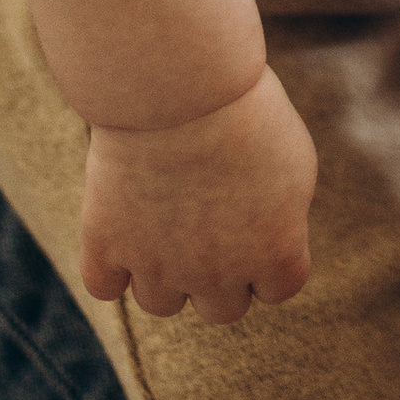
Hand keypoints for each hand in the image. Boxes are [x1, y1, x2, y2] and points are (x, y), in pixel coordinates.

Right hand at [80, 62, 317, 320]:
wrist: (182, 89)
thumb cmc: (246, 112)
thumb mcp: (294, 162)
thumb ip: (282, 216)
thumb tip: (263, 238)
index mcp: (276, 254)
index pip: (278, 289)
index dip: (267, 254)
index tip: (255, 215)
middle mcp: (219, 275)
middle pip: (222, 310)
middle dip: (218, 274)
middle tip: (208, 222)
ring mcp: (159, 267)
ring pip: (161, 304)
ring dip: (164, 274)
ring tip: (163, 221)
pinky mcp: (107, 248)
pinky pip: (105, 287)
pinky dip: (110, 266)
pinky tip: (121, 226)